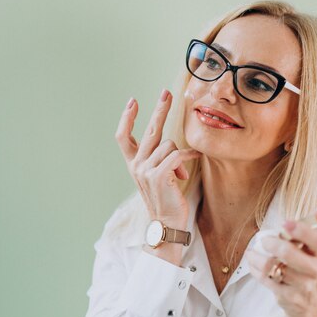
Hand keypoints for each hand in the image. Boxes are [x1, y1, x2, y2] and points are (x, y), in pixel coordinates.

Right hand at [115, 89, 201, 262]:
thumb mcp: (158, 176)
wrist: (166, 224)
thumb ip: (161, 159)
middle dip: (160, 109)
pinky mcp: (159, 175)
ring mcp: (145, 170)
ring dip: (180, 156)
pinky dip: (188, 157)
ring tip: (181, 173)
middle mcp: (136, 165)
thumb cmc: (166, 199)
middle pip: (148, 130)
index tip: (132, 101)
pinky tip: (193, 161)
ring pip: (169, 145)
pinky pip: (177, 155)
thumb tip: (174, 146)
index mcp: (133, 164)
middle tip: (167, 92)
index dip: (127, 118)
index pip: (123, 137)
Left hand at [245, 204, 316, 316]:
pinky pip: (266, 280)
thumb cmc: (308, 269)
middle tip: (264, 240)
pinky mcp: (287, 297)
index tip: (285, 222)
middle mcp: (315, 270)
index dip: (301, 230)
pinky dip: (255, 269)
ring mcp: (301, 286)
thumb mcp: (315, 250)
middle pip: (291, 254)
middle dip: (273, 244)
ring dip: (258, 258)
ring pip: (274, 267)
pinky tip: (252, 263)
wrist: (308, 306)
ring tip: (252, 253)